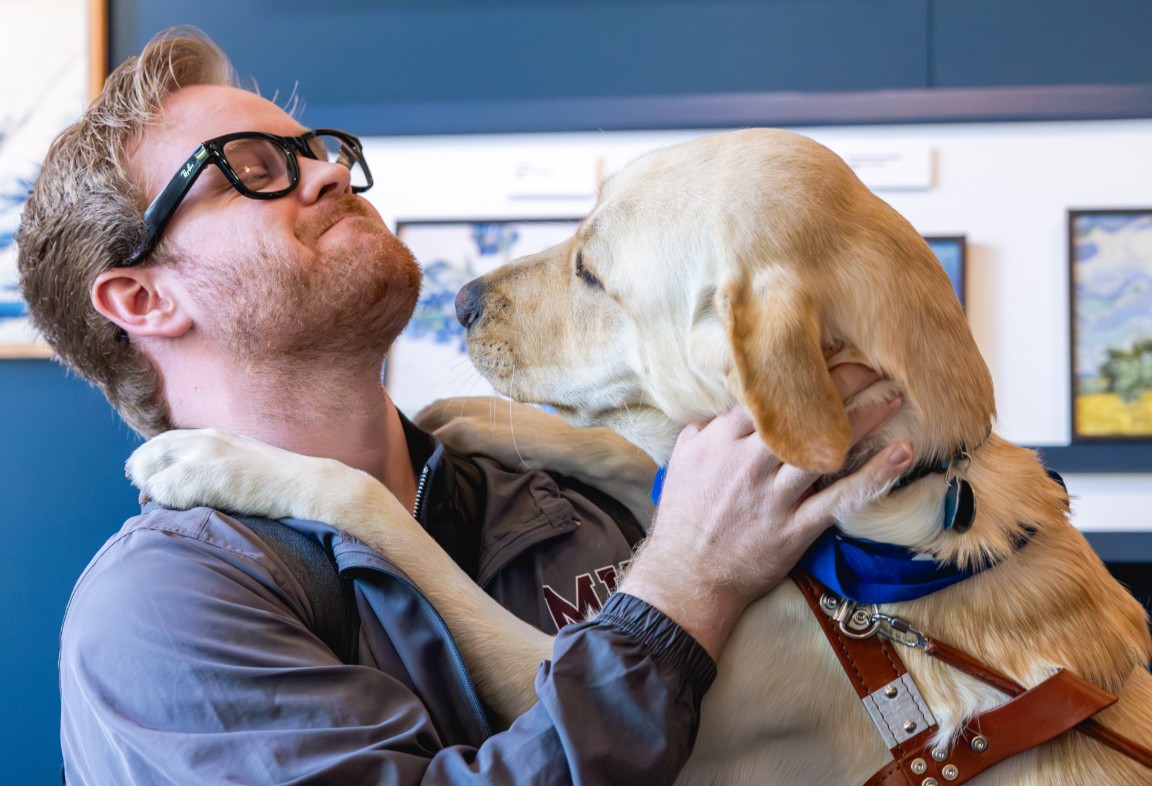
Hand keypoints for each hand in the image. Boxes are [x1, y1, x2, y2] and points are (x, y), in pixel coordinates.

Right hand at [619, 364, 911, 658]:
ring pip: (827, 446)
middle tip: (872, 361)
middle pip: (804, 412)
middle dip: (841, 382)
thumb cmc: (684, 517)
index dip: (800, 371)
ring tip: (895, 394)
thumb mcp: (683, 461)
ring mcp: (776, 495)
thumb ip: (705, 429)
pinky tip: (901, 453)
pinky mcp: (796, 527)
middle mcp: (751, 460)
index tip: (826, 353)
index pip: (768, 392)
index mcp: (723, 439)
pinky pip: (841, 497)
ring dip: (866, 417)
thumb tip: (725, 404)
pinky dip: (874, 475)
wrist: (686, 576)